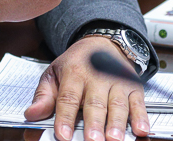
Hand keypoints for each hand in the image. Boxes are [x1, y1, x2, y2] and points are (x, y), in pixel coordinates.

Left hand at [24, 35, 149, 140]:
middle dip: (94, 123)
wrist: (103, 42)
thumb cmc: (77, 62)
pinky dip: (141, 116)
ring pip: (117, 104)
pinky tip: (141, 129)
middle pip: (95, 103)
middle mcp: (97, 77)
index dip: (65, 117)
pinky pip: (138, 102)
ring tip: (114, 139)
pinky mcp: (133, 87)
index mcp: (74, 72)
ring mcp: (117, 81)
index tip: (63, 135)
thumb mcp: (54, 73)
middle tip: (92, 140)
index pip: (68, 98)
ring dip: (117, 123)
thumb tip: (31, 114)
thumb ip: (43, 96)